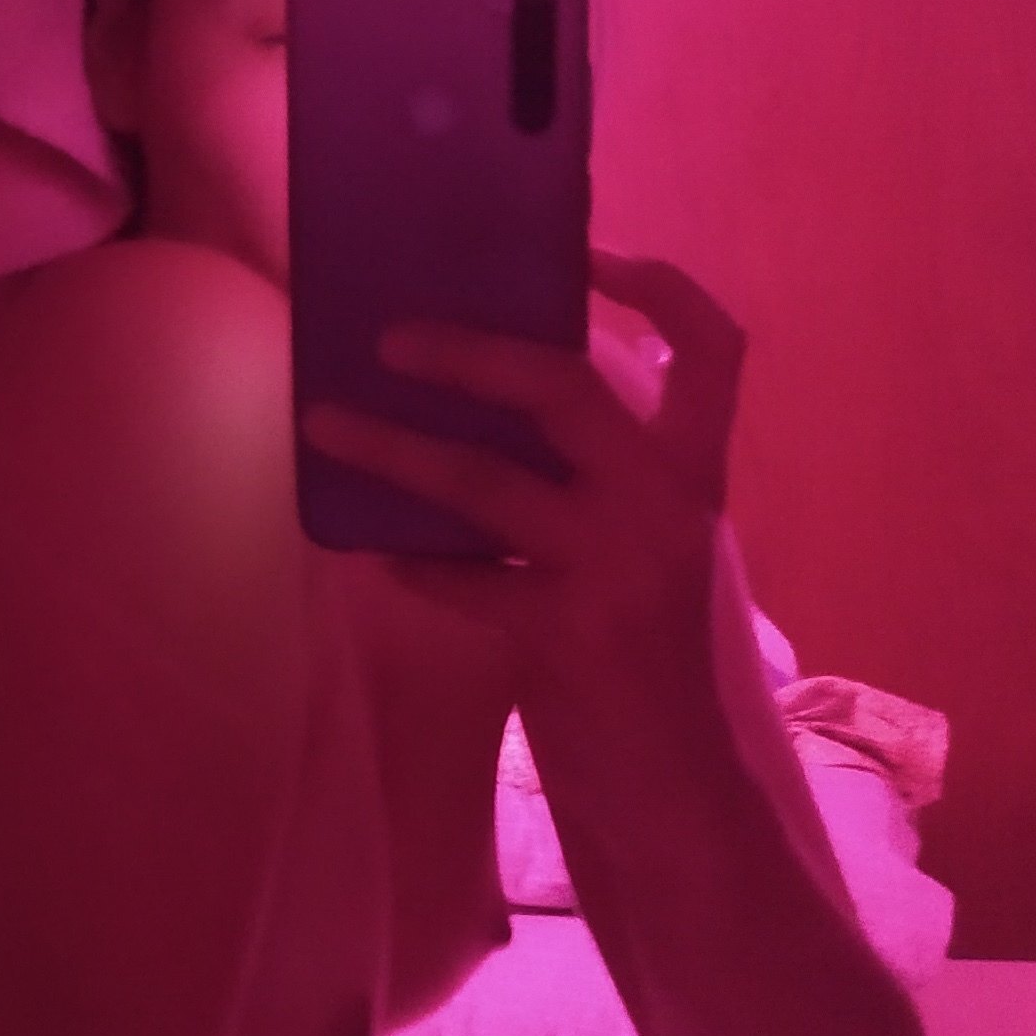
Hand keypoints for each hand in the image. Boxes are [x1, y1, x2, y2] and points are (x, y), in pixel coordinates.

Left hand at [299, 248, 741, 759]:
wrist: (674, 784)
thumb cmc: (641, 652)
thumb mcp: (643, 545)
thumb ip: (595, 474)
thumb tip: (484, 387)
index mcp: (693, 476)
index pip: (712, 349)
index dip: (658, 285)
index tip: (586, 251)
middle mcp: (668, 506)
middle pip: (568, 387)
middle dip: (469, 352)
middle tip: (388, 337)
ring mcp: (619, 568)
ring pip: (486, 481)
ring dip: (392, 449)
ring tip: (322, 422)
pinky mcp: (567, 633)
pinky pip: (462, 577)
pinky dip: (409, 561)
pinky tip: (369, 552)